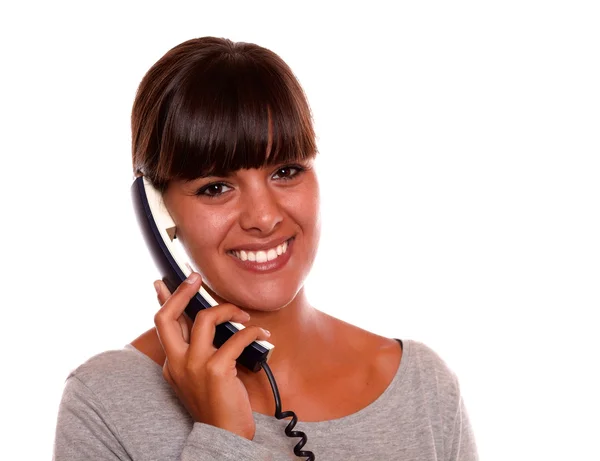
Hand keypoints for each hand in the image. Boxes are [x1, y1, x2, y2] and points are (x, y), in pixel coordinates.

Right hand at [153, 272, 270, 439]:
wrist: (224, 434)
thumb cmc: (217, 403)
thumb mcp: (198, 375)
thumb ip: (199, 349)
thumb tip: (204, 322)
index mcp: (171, 363)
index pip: (162, 324)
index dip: (164, 300)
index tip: (164, 282)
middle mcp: (177, 363)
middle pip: (167, 317)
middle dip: (181, 292)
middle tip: (195, 279)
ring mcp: (194, 366)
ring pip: (205, 319)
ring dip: (228, 310)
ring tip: (243, 316)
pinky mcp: (216, 370)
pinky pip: (236, 338)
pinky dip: (253, 332)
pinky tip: (262, 335)